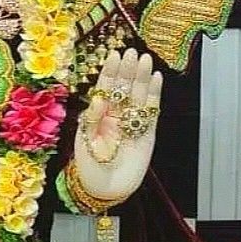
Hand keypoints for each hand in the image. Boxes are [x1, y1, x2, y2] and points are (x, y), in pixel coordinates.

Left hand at [72, 47, 162, 203]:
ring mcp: (132, 122)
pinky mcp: (147, 133)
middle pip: (124, 87)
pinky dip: (155, 95)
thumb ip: (92, 118)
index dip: (110, 71)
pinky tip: (156, 79)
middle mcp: (116, 114)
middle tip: (133, 53)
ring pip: (139, 95)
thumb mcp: (84, 140)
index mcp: (99, 113)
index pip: (106, 87)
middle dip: (128, 70)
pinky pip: (152, 111)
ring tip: (146, 60)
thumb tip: (98, 97)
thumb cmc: (89, 166)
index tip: (114, 55)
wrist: (105, 189)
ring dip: (142, 78)